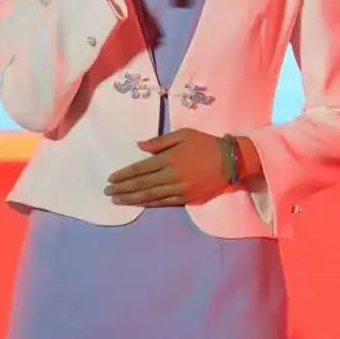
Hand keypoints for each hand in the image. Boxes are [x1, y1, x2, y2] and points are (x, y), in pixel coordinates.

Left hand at [105, 129, 231, 206]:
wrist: (231, 162)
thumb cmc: (205, 144)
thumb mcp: (183, 134)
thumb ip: (160, 142)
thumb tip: (140, 146)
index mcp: (169, 159)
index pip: (140, 169)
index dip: (124, 175)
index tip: (111, 179)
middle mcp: (171, 176)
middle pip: (142, 184)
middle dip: (123, 189)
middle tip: (108, 192)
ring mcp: (179, 190)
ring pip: (151, 196)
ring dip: (132, 199)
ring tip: (118, 200)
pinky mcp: (187, 199)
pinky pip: (164, 203)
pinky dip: (149, 204)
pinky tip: (139, 204)